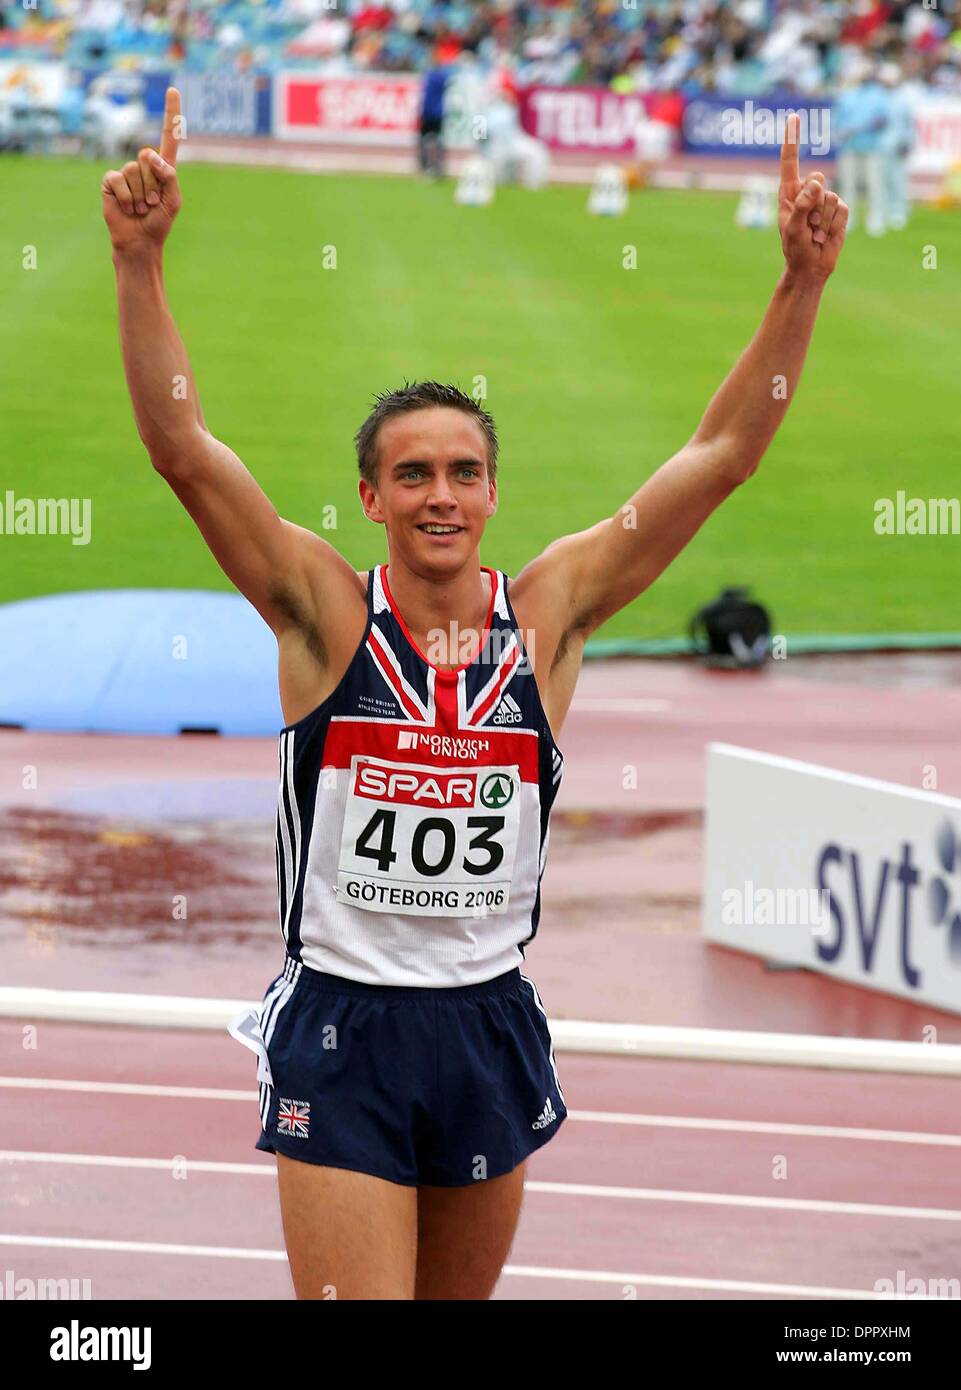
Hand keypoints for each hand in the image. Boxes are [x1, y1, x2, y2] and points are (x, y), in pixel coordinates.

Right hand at [102, 86, 181, 254]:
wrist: (139, 241)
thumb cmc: (159, 221)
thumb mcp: (173, 200)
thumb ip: (169, 176)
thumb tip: (151, 156)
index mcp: (164, 168)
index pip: (169, 136)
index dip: (171, 114)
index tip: (174, 89)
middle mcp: (144, 165)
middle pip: (149, 157)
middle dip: (153, 184)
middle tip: (152, 203)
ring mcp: (126, 171)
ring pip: (135, 170)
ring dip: (141, 194)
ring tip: (140, 207)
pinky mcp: (111, 180)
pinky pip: (119, 179)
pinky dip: (127, 197)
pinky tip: (128, 207)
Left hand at [778, 113, 847, 281]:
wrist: (811, 267)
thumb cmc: (795, 249)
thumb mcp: (792, 229)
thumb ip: (801, 206)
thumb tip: (816, 183)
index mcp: (789, 193)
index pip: (790, 161)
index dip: (792, 139)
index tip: (793, 117)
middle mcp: (807, 192)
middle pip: (818, 178)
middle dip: (814, 204)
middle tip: (807, 226)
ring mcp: (824, 200)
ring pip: (831, 197)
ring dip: (823, 221)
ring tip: (814, 234)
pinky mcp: (839, 210)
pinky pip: (842, 209)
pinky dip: (834, 225)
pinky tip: (826, 235)